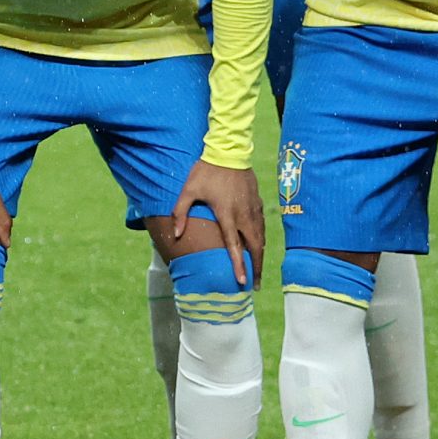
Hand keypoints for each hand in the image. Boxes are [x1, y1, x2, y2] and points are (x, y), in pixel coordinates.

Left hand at [174, 160, 264, 288]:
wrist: (229, 152)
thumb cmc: (206, 172)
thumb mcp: (188, 190)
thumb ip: (180, 213)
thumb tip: (175, 235)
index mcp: (227, 214)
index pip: (234, 245)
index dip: (238, 265)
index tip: (241, 281)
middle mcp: (244, 215)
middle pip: (254, 247)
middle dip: (256, 268)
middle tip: (254, 286)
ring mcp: (254, 209)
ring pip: (261, 238)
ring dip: (260, 257)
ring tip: (258, 272)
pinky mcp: (258, 203)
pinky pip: (262, 227)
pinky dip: (261, 241)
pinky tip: (258, 248)